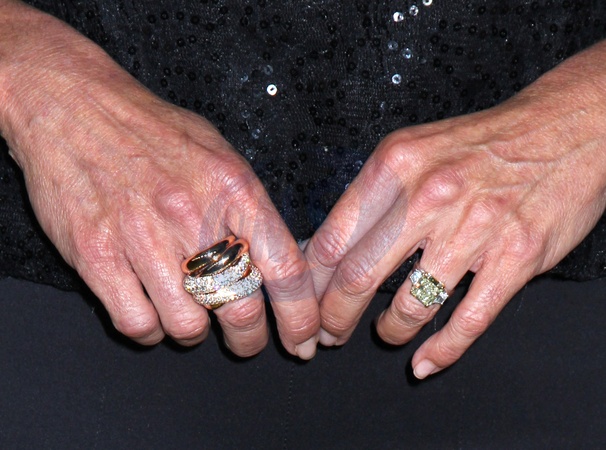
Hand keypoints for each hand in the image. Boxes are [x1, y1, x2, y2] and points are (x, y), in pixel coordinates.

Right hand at [0, 3, 319, 357]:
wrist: (73, 106)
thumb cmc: (153, 131)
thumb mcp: (219, 153)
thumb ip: (249, 207)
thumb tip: (276, 260)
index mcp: (233, 188)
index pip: (284, 269)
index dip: (300, 317)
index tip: (304, 339)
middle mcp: (192, 214)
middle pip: (241, 309)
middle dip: (250, 339)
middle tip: (246, 340)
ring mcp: (141, 237)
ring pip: (188, 327)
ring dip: (195, 332)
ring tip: (190, 315)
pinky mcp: (96, 254)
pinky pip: (137, 324)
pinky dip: (150, 331)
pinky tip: (151, 313)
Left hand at [305, 41, 605, 376]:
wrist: (565, 127)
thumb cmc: (482, 142)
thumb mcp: (414, 149)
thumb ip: (371, 197)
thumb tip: (325, 247)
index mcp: (395, 165)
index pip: (331, 240)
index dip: (310, 285)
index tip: (304, 304)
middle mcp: (429, 196)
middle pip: (357, 277)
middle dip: (334, 319)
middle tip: (329, 334)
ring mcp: (474, 228)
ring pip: (410, 305)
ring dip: (389, 331)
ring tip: (386, 333)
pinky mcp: (516, 257)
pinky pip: (467, 321)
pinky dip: (441, 352)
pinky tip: (425, 362)